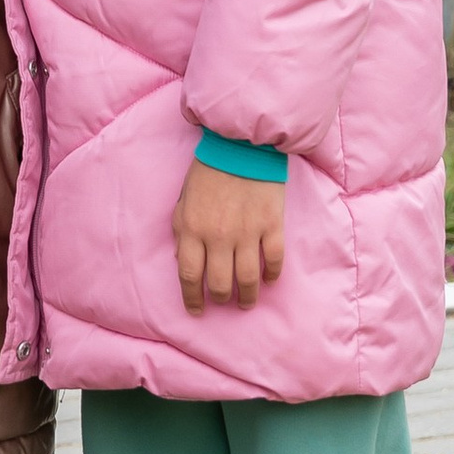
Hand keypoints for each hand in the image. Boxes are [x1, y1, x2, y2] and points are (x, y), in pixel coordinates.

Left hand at [173, 156, 284, 313]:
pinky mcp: (271, 225)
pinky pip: (274, 260)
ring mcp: (247, 232)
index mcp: (192, 228)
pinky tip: (268, 280)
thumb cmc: (209, 170)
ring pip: (247, 279)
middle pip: (219, 283)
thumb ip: (180, 229)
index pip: (189, 275)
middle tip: (223, 301)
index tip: (196, 310)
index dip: (192, 298)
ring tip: (246, 301)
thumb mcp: (183, 199)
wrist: (241, 143)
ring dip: (247, 296)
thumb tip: (181, 259)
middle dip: (220, 298)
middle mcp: (218, 235)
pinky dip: (272, 275)